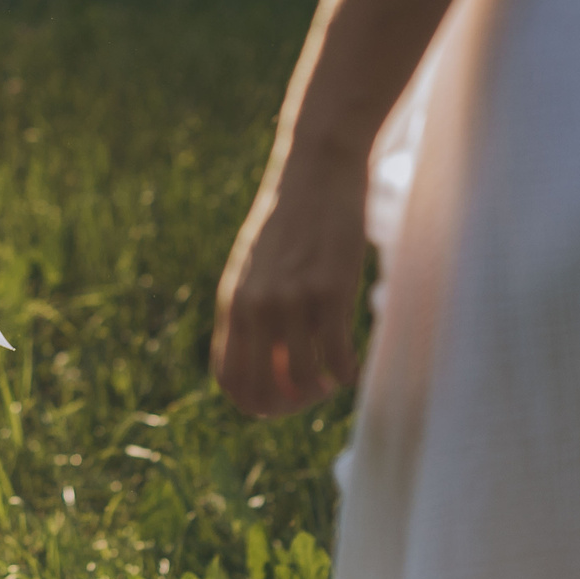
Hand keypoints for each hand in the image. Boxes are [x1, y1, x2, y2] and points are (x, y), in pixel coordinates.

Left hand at [212, 146, 367, 416]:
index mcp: (234, 302)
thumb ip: (251, 308)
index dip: (253, 403)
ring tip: (332, 375)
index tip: (279, 401)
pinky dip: (346, 373)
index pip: (228, 377)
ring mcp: (293, 301)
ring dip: (321, 389)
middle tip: (310, 396)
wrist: (315, 171)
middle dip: (287, 407)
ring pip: (304, 381)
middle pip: (261, 390)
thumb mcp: (254, 266)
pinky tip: (351, 363)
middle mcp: (257, 307)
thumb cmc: (289, 220)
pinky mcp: (331, 292)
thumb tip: (262, 356)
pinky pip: (338, 359)